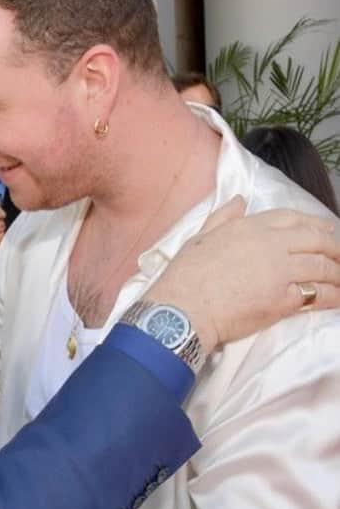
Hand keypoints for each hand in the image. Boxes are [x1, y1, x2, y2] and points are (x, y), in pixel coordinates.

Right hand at [148, 197, 339, 352]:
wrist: (184, 309)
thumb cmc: (185, 276)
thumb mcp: (199, 238)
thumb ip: (222, 217)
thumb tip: (239, 199)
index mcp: (249, 227)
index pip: (292, 218)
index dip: (314, 223)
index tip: (326, 230)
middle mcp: (270, 244)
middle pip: (316, 239)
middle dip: (335, 247)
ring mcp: (280, 271)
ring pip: (322, 267)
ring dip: (337, 273)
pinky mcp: (284, 299)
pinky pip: (317, 294)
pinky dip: (332, 297)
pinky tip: (337, 299)